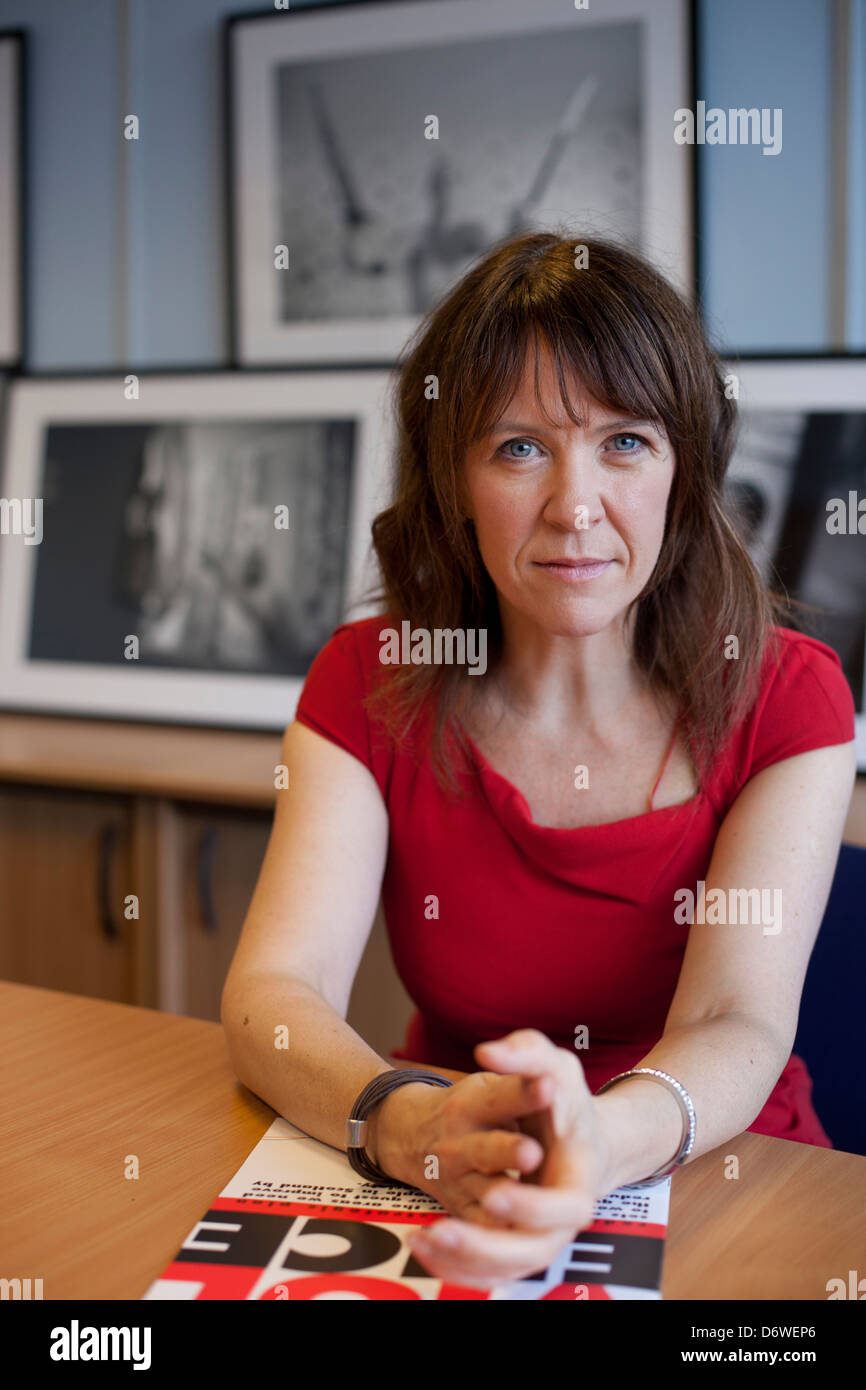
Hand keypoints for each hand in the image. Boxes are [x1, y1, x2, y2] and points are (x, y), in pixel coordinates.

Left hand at [405, 1029, 608, 1288]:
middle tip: (446, 1229)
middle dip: (488, 1247)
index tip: (495, 1194)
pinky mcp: (510, 1244)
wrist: (572, 1139)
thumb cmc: (563, 1100)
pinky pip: (485, 1271)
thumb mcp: (554, 1066)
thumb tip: (489, 1052)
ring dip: (463, 1260)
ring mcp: (535, 1234)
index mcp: (577, 1177)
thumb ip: (527, 1055)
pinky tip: (421, 1244)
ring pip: (503, 1268)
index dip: (531, 1208)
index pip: (566, 1208)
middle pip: (532, 1251)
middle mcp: (559, 1217)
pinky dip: (455, 1266)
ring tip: (424, 1238)